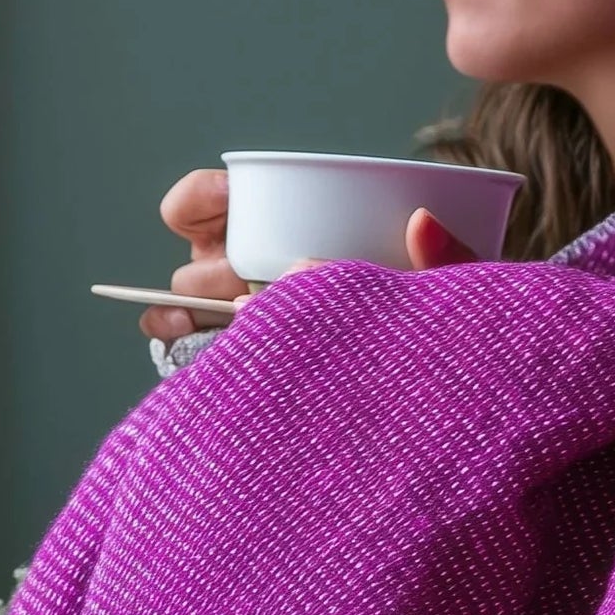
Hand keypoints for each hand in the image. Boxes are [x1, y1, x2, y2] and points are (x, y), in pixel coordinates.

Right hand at [140, 177, 482, 342]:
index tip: (230, 196)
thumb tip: (420, 220)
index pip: (221, 200)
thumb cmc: (424, 347)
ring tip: (239, 314)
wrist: (419, 421)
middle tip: (252, 280)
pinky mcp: (223, 370)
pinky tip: (185, 333)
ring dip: (201, 296)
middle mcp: (247, 273)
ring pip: (185, 293)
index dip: (208, 194)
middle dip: (219, 258)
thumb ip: (445, 261)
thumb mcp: (443, 300)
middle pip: (202, 251)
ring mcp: (231, 323)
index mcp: (285, 238)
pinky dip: (170, 332)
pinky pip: (174, 345)